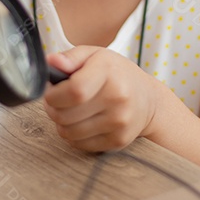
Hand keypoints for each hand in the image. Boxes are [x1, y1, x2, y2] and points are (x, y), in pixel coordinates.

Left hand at [42, 46, 161, 152]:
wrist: (148, 99)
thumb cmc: (117, 74)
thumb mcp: (95, 55)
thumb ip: (70, 57)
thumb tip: (51, 63)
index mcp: (109, 73)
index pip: (74, 91)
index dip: (54, 95)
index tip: (52, 92)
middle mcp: (117, 99)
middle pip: (66, 115)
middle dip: (53, 109)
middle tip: (58, 101)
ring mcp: (119, 122)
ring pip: (69, 132)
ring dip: (61, 123)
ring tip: (69, 111)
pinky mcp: (118, 140)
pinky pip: (79, 144)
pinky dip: (73, 135)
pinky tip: (81, 122)